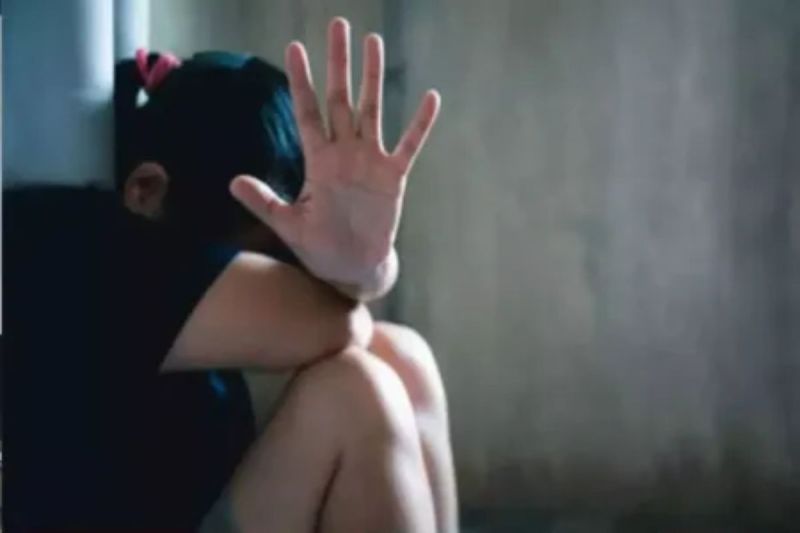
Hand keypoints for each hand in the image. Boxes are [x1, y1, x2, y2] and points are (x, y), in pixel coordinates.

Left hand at [231, 17, 440, 290]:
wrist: (351, 267)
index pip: (308, 111)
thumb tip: (232, 181)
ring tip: (374, 42)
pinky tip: (431, 97)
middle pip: (341, 98)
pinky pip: (409, 145)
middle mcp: (344, 153)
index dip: (302, 81)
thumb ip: (264, 200)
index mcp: (318, 161)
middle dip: (338, 63)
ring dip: (373, 77)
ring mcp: (370, 161)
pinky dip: (420, 124)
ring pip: (372, 110)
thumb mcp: (288, 223)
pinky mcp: (393, 177)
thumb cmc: (319, 246)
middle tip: (338, 25)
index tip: (295, 48)